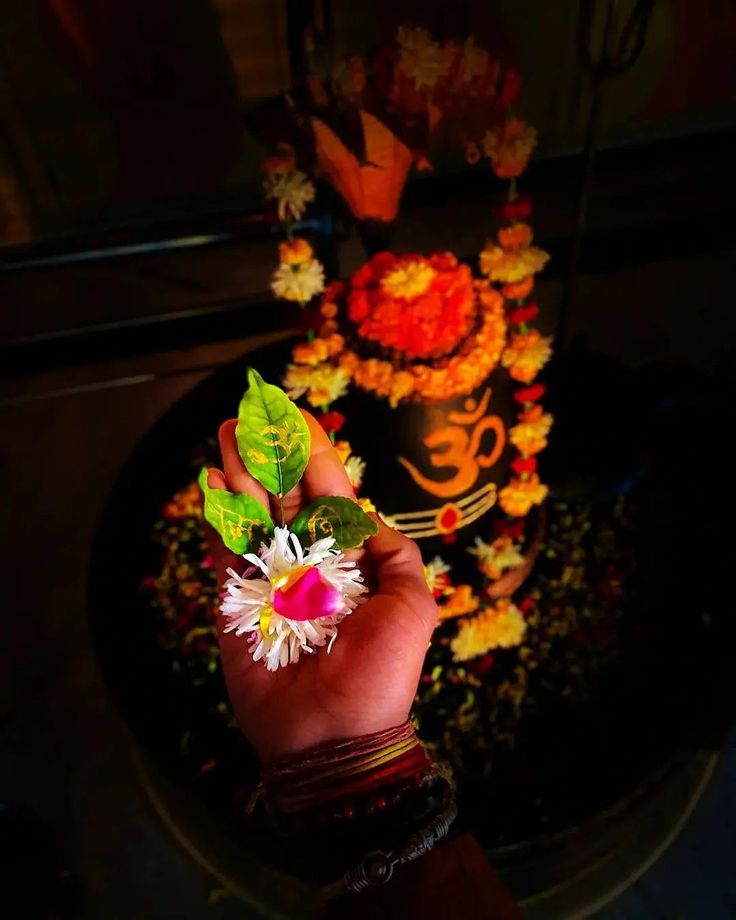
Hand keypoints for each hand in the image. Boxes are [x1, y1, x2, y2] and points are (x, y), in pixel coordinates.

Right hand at [205, 412, 437, 761]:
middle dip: (268, 454)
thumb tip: (374, 520)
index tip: (298, 417)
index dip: (314, 454)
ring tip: (228, 433)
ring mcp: (271, 580)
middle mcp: (309, 562)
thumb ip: (397, 555)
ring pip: (253, 515)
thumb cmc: (381, 674)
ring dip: (240, 473)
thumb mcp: (413, 606)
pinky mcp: (238, 603)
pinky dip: (217, 519)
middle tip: (250, 414)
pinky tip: (211, 483)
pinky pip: (226, 553)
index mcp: (350, 559)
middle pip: (285, 495)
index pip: (331, 493)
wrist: (334, 736)